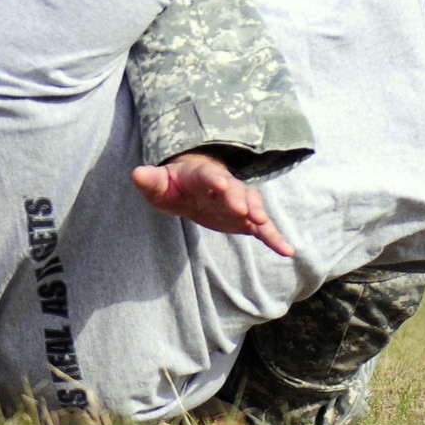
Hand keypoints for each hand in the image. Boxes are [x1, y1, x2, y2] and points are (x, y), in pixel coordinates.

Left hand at [131, 151, 293, 257]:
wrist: (192, 187)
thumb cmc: (173, 185)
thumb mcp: (158, 183)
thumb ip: (150, 180)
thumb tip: (137, 174)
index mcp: (201, 176)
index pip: (207, 176)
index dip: (213, 179)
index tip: (219, 184)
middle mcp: (224, 186)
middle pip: (234, 190)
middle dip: (239, 198)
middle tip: (245, 210)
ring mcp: (237, 202)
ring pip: (252, 205)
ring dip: (259, 213)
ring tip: (265, 224)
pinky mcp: (245, 219)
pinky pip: (262, 228)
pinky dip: (274, 238)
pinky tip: (287, 251)